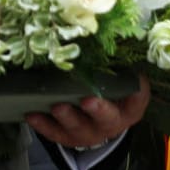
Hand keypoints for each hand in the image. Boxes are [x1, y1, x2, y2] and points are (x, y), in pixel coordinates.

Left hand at [27, 75, 149, 148]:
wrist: (96, 123)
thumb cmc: (107, 94)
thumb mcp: (117, 82)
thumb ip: (116, 65)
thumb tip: (108, 32)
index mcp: (128, 108)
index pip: (138, 100)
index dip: (138, 92)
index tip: (136, 80)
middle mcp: (111, 123)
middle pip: (107, 118)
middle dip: (98, 109)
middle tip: (88, 100)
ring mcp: (88, 133)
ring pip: (78, 128)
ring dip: (67, 117)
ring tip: (57, 106)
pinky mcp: (67, 137)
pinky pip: (54, 133)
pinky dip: (42, 124)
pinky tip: (31, 114)